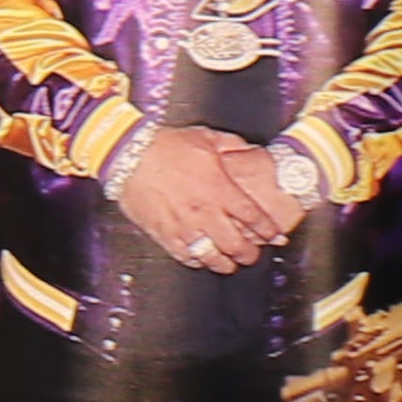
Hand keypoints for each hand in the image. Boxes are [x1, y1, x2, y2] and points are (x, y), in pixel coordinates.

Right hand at [120, 122, 293, 278]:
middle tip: (251, 254)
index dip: (268, 231)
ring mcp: (183, 226)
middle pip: (237, 245)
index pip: (254, 219)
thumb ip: (233, 146)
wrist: (127, 155)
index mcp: (220, 190)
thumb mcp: (206, 137)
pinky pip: (185, 256)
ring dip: (224, 263)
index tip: (275, 236)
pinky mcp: (163, 233)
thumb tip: (251, 151)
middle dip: (249, 254)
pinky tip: (200, 258)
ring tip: (228, 263)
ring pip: (212, 257)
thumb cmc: (164, 145)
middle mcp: (205, 212)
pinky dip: (196, 260)